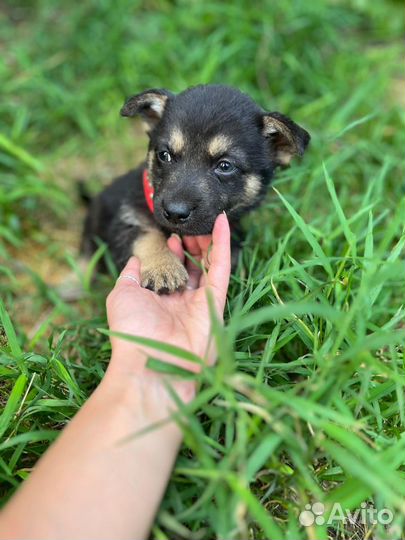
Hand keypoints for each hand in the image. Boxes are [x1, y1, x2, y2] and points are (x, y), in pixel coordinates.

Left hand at [105, 213, 230, 389]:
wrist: (149, 362)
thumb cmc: (131, 331)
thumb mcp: (121, 295)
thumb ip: (130, 275)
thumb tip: (135, 259)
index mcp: (161, 300)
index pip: (172, 271)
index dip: (173, 252)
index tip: (171, 235)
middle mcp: (182, 301)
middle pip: (193, 266)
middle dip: (192, 245)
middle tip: (191, 226)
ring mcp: (201, 301)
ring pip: (209, 264)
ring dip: (208, 240)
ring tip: (206, 218)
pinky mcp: (216, 301)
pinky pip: (221, 268)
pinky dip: (222, 244)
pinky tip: (222, 223)